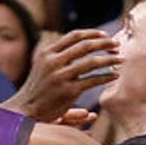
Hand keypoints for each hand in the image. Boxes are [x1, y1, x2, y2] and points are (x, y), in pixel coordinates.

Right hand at [2, 29, 118, 121]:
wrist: (25, 111)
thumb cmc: (37, 89)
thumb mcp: (43, 66)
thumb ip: (58, 55)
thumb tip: (79, 44)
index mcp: (47, 52)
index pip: (74, 36)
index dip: (92, 34)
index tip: (106, 35)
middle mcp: (53, 62)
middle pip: (85, 46)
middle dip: (105, 43)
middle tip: (117, 45)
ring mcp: (61, 76)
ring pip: (92, 62)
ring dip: (110, 59)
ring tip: (121, 59)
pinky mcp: (68, 92)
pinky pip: (93, 81)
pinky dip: (106, 77)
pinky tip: (114, 76)